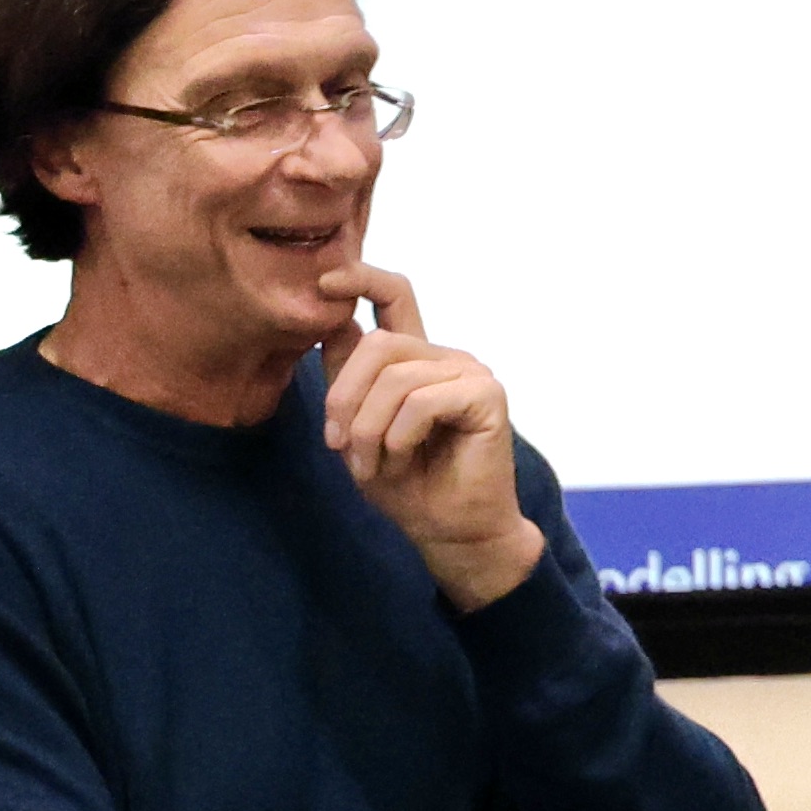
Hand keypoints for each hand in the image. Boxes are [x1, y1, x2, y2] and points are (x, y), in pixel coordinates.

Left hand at [316, 263, 545, 611]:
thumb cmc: (408, 485)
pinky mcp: (487, 396)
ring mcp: (470, 374)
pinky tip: (403, 459)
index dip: (359, 278)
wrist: (451, 532)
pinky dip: (401, 436)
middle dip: (345, 395)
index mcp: (415, 360)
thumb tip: (330, 319)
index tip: (323, 281)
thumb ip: (347, 377)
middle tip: (338, 443)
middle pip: (378, 344)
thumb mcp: (357, 428)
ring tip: (371, 466)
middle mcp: (445, 358)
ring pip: (396, 378)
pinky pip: (423, 401)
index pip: (393, 296)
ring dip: (370, 429)